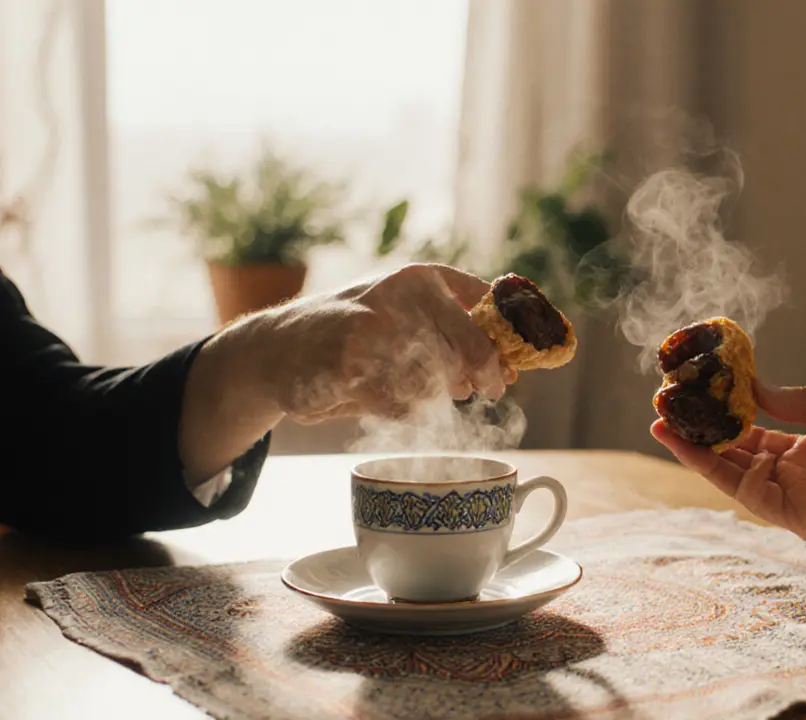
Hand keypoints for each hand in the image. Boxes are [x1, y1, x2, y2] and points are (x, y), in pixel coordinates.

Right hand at [255, 263, 512, 421]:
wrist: (277, 348)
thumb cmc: (355, 333)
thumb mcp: (407, 316)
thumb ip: (455, 336)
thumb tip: (508, 369)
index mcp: (424, 278)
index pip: (489, 306)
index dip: (510, 340)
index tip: (516, 368)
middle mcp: (403, 294)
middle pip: (473, 346)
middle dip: (487, 375)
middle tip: (492, 390)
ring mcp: (376, 326)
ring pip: (439, 380)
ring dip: (433, 395)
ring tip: (406, 385)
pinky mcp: (351, 364)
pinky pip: (402, 404)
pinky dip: (399, 410)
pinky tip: (376, 396)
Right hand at [651, 384, 805, 542]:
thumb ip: (799, 401)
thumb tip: (753, 387)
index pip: (752, 432)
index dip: (721, 415)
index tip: (693, 394)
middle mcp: (794, 473)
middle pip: (733, 454)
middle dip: (696, 434)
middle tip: (662, 410)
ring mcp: (793, 496)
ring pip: (732, 476)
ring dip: (696, 453)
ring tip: (664, 426)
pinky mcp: (798, 517)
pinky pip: (751, 495)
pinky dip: (722, 473)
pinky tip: (700, 448)